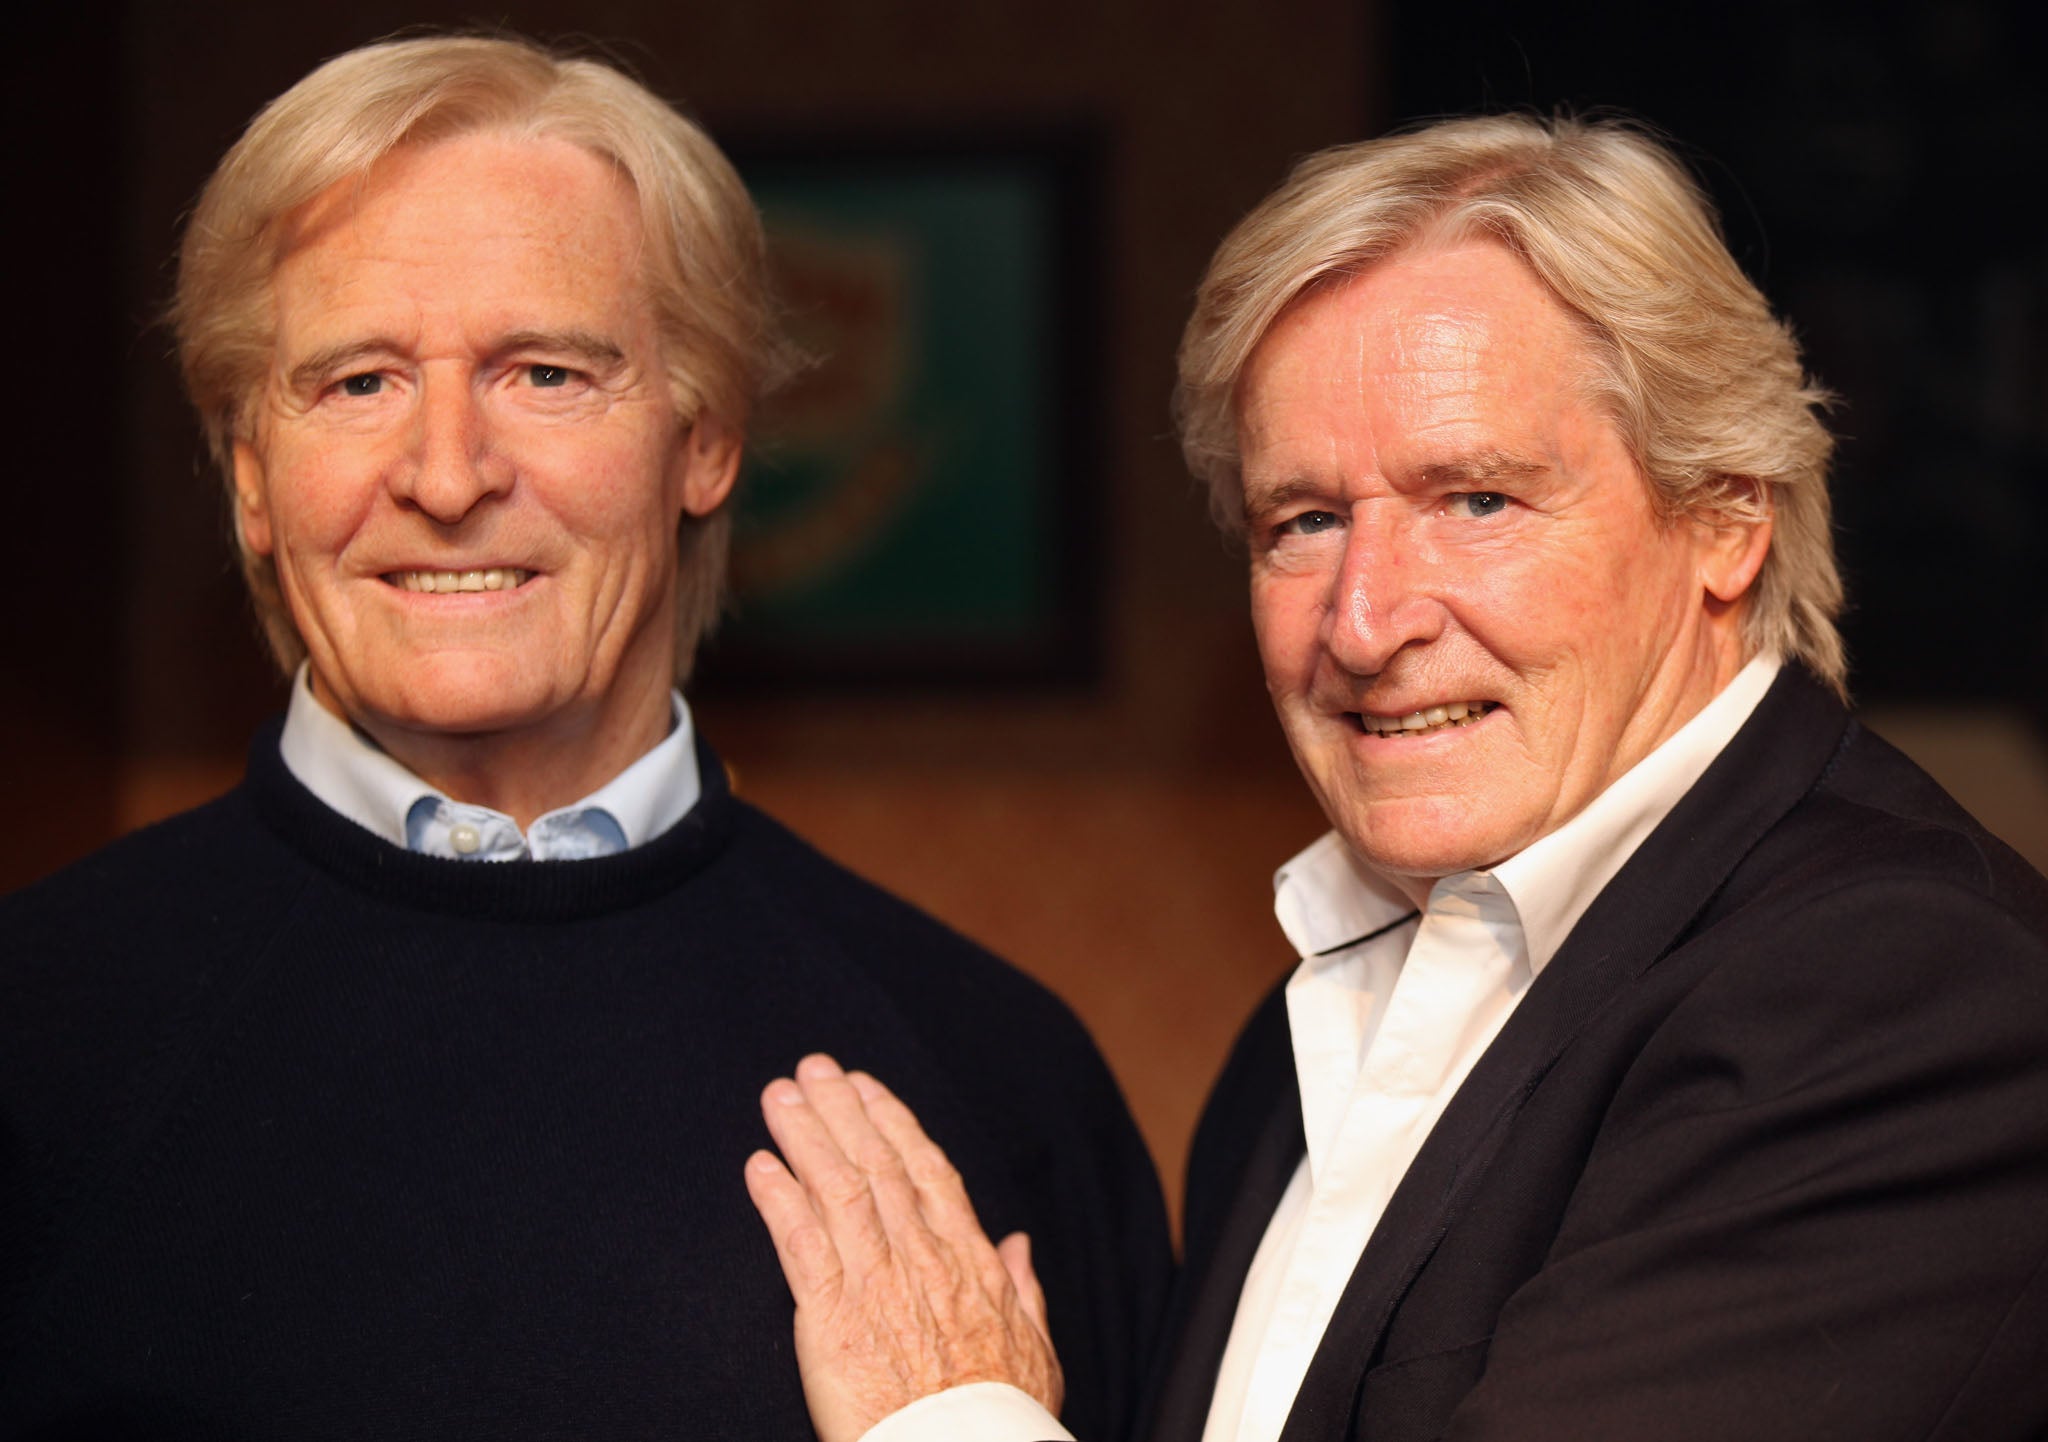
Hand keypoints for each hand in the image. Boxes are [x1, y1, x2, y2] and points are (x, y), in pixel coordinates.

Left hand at [745, 1054, 1062, 1441]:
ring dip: (806, 1135)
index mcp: (969, 1261)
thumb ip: (1023, 1288)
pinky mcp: (833, 1318)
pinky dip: (778, 1200)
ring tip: (780, 1096)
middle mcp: (922, 1259)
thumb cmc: (1000, 1418)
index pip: (927, 1172)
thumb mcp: (1036, 1348)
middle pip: (877, 1165)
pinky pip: (800, 1245)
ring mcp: (876, 1284)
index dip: (894, 1124)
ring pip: (837, 1189)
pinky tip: (759, 1167)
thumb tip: (1020, 1243)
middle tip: (814, 1069)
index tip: (869, 1089)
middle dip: (843, 1110)